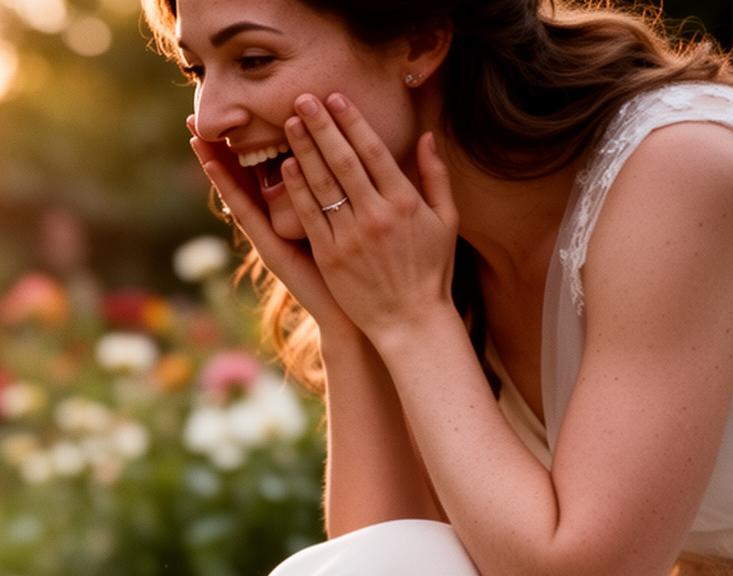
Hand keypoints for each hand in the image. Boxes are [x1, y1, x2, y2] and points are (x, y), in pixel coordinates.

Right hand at [187, 114, 358, 345]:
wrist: (354, 312)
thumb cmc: (360, 266)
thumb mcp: (348, 218)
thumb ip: (341, 186)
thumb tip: (349, 147)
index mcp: (287, 212)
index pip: (258, 170)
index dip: (240, 143)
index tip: (226, 111)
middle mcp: (271, 223)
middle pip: (237, 177)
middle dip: (215, 148)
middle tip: (191, 117)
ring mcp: (267, 237)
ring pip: (235, 193)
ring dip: (213, 165)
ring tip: (194, 137)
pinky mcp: (271, 251)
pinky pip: (248, 216)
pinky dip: (232, 192)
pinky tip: (219, 169)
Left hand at [278, 93, 459, 346]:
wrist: (411, 321)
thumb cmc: (431, 270)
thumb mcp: (446, 220)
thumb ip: (435, 176)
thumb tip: (427, 136)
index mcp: (405, 202)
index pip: (374, 151)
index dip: (352, 122)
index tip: (336, 98)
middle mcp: (377, 215)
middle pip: (343, 161)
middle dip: (322, 126)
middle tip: (302, 98)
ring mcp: (351, 236)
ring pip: (322, 185)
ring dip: (304, 150)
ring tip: (288, 123)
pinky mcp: (330, 257)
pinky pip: (309, 216)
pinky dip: (297, 190)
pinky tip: (286, 167)